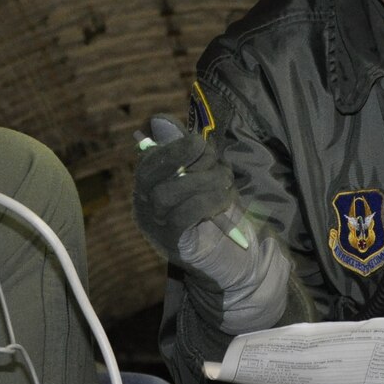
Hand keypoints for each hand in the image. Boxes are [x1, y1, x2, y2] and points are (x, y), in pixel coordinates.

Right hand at [132, 114, 289, 331]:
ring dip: (202, 180)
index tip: (200, 143)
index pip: (148, 160)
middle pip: (152, 174)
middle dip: (185, 158)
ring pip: (167, 193)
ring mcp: (156, 228)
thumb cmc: (220, 216)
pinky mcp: (173, 245)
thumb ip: (186, 152)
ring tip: (225, 182)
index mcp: (150, 187)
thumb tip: (159, 120)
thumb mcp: (204, 177)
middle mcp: (146, 208)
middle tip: (215, 160)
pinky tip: (222, 200)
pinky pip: (181, 216)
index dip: (172, 146)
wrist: (238, 262)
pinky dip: (204, 201)